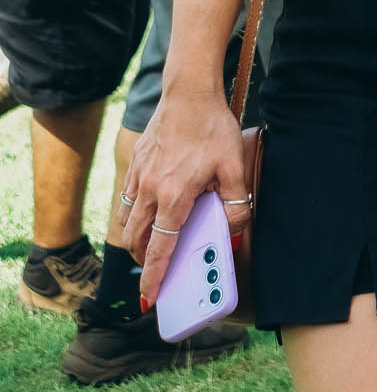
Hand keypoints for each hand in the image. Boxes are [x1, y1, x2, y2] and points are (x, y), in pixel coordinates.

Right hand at [121, 91, 249, 305]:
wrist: (188, 92)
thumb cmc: (212, 127)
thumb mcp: (235, 166)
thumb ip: (236, 205)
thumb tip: (233, 234)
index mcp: (173, 197)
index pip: (159, 249)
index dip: (153, 278)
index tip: (148, 299)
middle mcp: (149, 191)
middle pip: (135, 240)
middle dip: (142, 263)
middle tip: (155, 275)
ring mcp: (138, 177)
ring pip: (126, 222)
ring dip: (135, 240)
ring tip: (150, 248)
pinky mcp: (135, 164)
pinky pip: (126, 200)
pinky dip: (131, 215)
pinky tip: (147, 213)